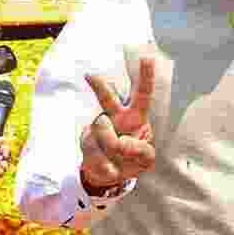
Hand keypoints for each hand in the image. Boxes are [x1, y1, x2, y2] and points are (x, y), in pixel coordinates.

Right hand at [79, 56, 156, 188]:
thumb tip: (119, 145)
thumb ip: (139, 150)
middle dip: (100, 86)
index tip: (147, 58)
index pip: (142, 95)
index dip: (146, 77)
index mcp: (135, 117)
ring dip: (112, 149)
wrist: (109, 176)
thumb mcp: (146, 159)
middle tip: (90, 76)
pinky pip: (96, 152)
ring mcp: (98, 128)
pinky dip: (106, 166)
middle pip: (107, 99)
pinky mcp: (87, 140)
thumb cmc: (132, 160)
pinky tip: (110, 170)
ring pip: (103, 131)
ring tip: (118, 163)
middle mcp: (114, 116)